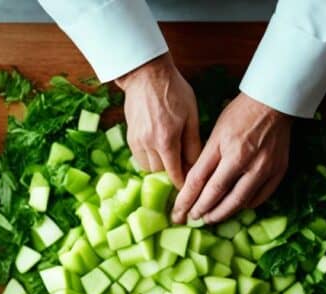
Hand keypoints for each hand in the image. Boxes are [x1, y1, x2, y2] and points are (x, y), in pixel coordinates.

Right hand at [115, 54, 199, 186]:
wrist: (145, 74)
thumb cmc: (173, 90)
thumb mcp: (191, 114)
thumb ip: (193, 143)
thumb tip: (195, 165)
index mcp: (166, 140)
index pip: (174, 173)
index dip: (182, 183)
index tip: (189, 187)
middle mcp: (148, 144)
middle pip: (160, 173)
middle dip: (171, 174)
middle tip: (183, 170)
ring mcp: (136, 141)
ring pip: (147, 168)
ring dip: (159, 167)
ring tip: (171, 159)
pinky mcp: (130, 136)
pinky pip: (139, 157)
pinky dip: (150, 159)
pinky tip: (159, 150)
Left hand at [171, 93, 291, 223]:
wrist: (274, 103)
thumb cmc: (240, 114)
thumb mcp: (216, 133)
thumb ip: (205, 160)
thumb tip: (192, 186)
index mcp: (226, 148)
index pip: (200, 181)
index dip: (187, 199)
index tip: (178, 212)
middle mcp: (246, 160)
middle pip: (219, 196)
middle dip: (203, 211)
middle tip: (192, 218)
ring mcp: (265, 168)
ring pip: (239, 202)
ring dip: (222, 213)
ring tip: (210, 218)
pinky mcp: (279, 171)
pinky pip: (259, 198)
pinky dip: (245, 205)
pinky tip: (234, 206)